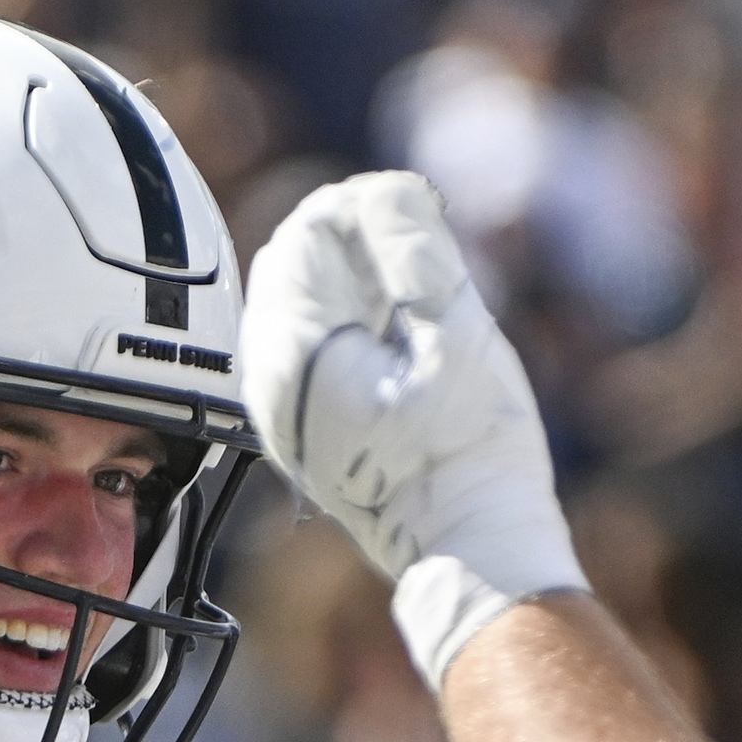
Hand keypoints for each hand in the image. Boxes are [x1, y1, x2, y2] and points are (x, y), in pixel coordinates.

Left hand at [240, 171, 580, 682]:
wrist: (470, 548)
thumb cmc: (471, 452)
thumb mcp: (457, 334)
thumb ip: (415, 252)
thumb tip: (382, 193)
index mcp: (296, 352)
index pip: (310, 231)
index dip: (369, 210)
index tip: (422, 222)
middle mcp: (269, 379)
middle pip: (294, 260)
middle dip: (357, 243)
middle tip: (426, 260)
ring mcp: (279, 406)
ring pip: (300, 299)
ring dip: (356, 282)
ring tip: (419, 305)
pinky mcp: (300, 425)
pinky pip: (309, 343)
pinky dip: (350, 322)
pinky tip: (401, 342)